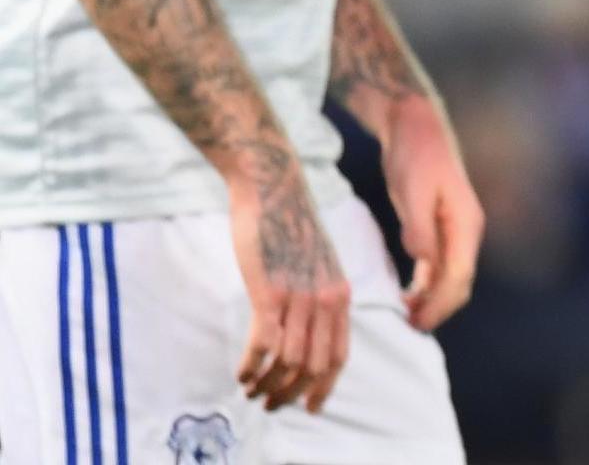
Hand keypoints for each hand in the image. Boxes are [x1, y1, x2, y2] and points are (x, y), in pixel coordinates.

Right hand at [227, 151, 348, 413]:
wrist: (274, 188)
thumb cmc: (290, 225)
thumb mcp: (317, 263)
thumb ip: (317, 296)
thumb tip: (307, 330)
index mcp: (340, 294)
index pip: (339, 355)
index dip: (324, 387)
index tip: (311, 407)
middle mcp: (326, 300)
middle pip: (314, 366)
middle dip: (292, 394)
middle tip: (270, 406)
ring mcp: (299, 297)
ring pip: (289, 362)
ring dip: (268, 385)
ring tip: (251, 391)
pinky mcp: (270, 291)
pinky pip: (264, 345)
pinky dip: (251, 367)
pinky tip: (241, 374)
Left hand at [382, 96, 483, 331]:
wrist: (415, 126)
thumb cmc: (416, 155)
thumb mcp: (414, 190)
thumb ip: (419, 226)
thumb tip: (423, 260)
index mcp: (466, 223)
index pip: (460, 276)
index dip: (440, 304)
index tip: (416, 323)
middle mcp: (465, 231)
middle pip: (460, 282)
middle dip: (439, 309)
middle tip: (408, 328)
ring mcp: (454, 230)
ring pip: (451, 278)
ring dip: (432, 300)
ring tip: (406, 318)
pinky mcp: (438, 227)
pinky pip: (438, 267)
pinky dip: (426, 286)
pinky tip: (408, 295)